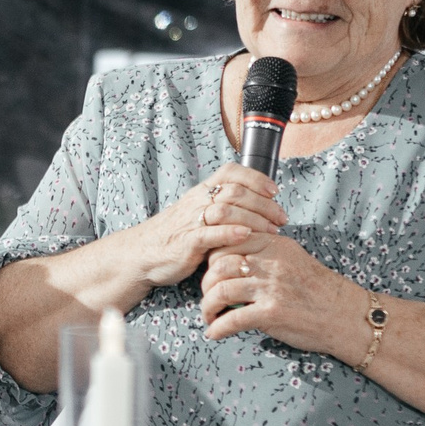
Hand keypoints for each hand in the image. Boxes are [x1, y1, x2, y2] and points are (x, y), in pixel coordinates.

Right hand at [129, 165, 285, 287]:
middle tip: (281, 218)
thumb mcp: (198, 214)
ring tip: (271, 230)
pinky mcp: (186, 242)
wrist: (143, 253)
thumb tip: (256, 206)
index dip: (256, 178)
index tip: (274, 191)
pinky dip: (230, 233)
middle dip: (264, 204)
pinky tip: (247, 235)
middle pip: (235, 191)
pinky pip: (210, 233)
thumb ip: (222, 208)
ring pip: (226, 210)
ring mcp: (191, 221)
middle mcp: (197, 201)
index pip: (231, 172)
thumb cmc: (176, 235)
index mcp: (201, 191)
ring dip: (254, 219)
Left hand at [199, 229, 356, 350]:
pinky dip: (217, 329)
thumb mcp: (291, 258)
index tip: (212, 274)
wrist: (345, 315)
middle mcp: (270, 262)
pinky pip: (232, 319)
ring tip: (209, 317)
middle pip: (218, 265)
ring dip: (207, 307)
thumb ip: (263, 254)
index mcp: (273, 244)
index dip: (212, 259)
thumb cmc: (317, 289)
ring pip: (220, 291)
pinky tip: (214, 333)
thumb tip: (229, 261)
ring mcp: (270, 287)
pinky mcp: (271, 313)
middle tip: (208, 298)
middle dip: (206, 284)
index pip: (227, 241)